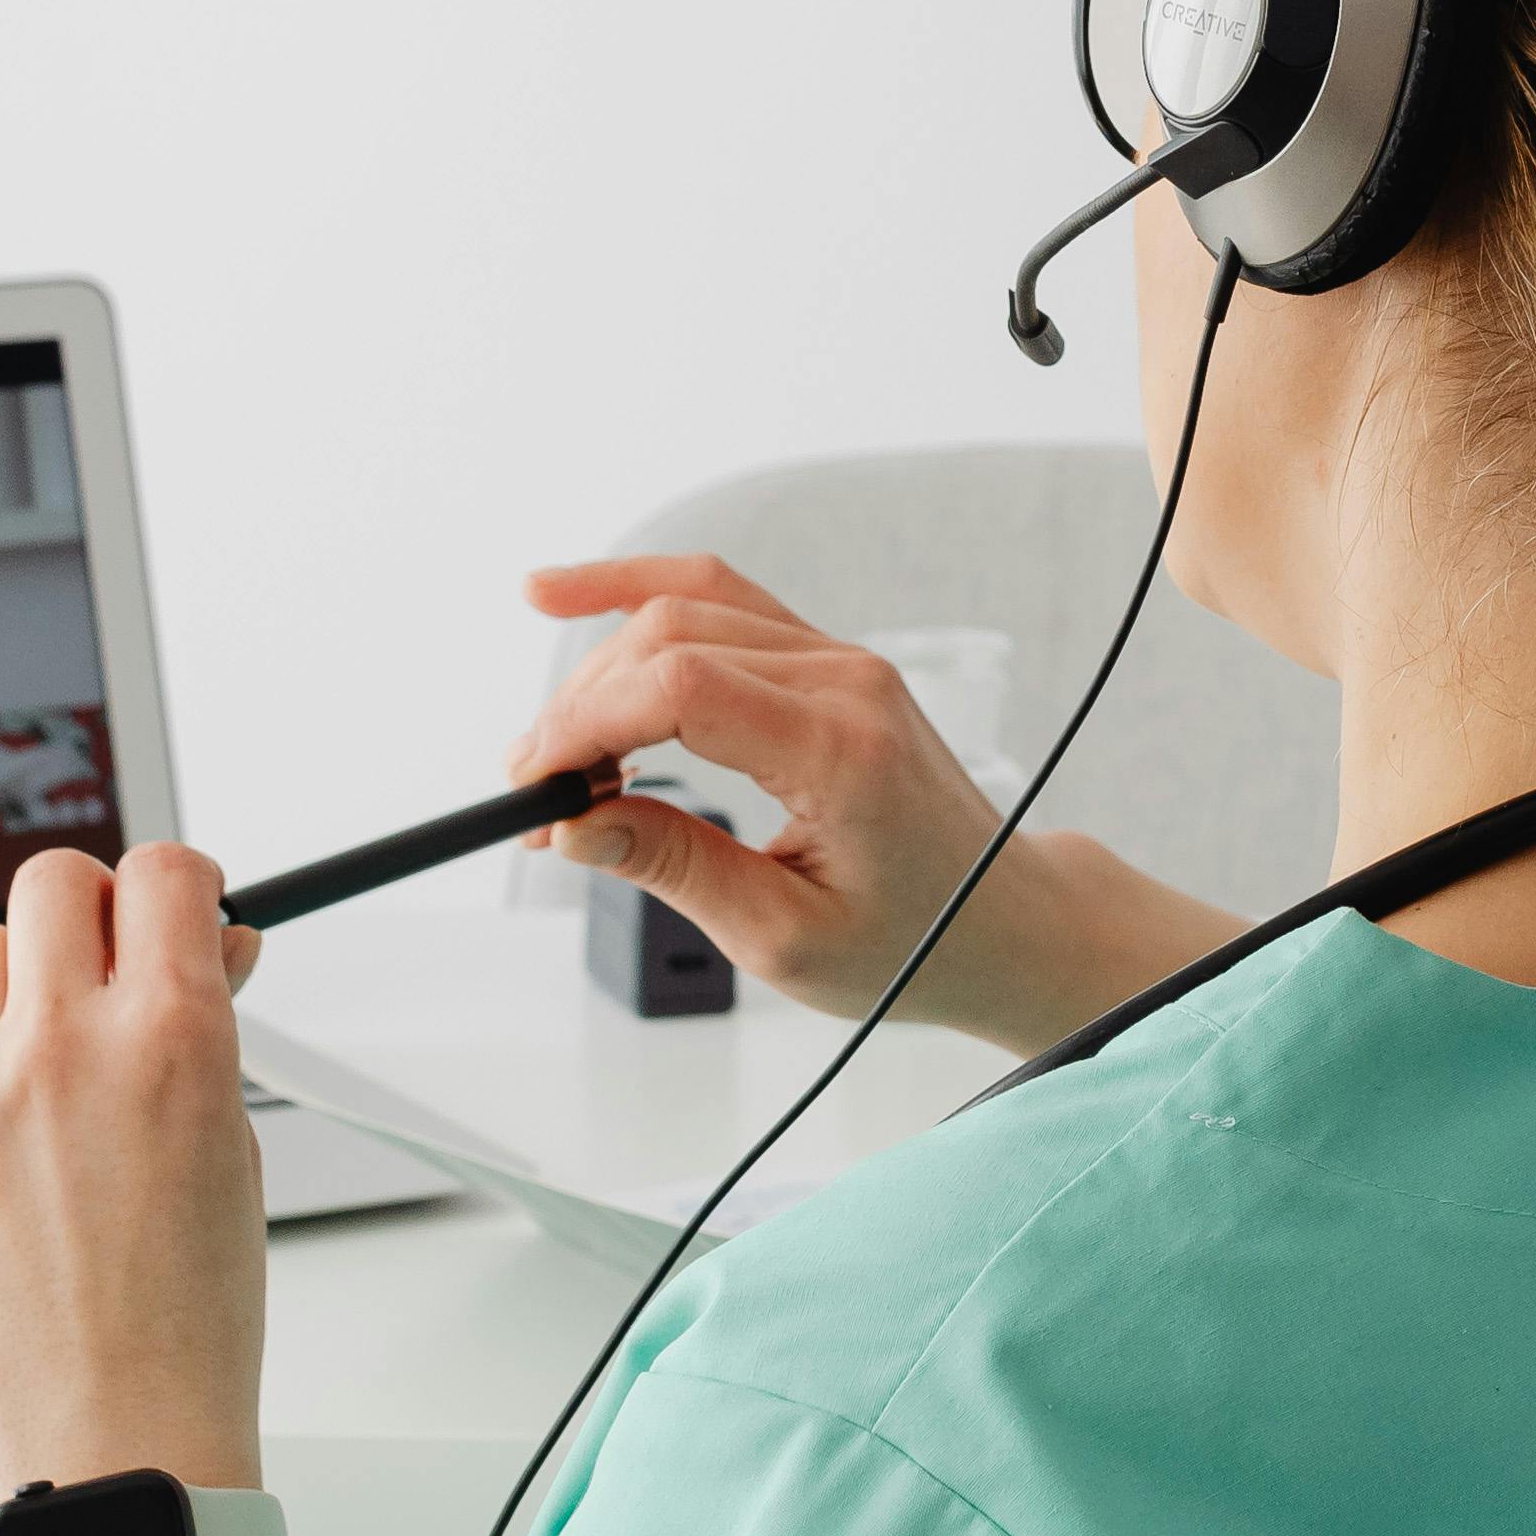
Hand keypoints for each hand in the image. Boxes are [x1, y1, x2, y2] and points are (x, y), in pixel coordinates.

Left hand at [0, 845, 271, 1515]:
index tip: (179, 915)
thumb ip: (202, 1036)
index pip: (159, 871)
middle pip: (49, 882)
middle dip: (89, 910)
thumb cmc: (189, 1322)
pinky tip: (6, 1194)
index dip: (177, 887)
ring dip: (16, 991)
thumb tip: (193, 958)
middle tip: (106, 967)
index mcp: (170, 1038)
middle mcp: (57, 1049)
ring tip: (49, 1077)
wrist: (103, 1451)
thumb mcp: (236, 1152)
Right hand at [512, 554, 1224, 1055]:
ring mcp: (840, 661)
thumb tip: (575, 825)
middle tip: (537, 787)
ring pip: (688, 608)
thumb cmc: (914, 940)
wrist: (999, 920)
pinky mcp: (826, 662)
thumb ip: (676, 868)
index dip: (588, 722)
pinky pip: (722, 600)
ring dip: (602, 665)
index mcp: (841, 748)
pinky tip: (569, 597)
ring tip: (552, 744)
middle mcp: (844, 681)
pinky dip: (643, 595)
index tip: (535, 780)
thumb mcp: (785, 937)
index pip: (683, 686)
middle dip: (582, 705)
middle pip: (673, 637)